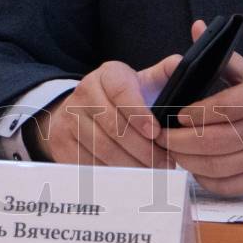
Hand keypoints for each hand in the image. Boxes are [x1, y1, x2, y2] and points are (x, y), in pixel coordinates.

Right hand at [32, 57, 179, 166]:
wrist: (81, 110)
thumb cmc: (123, 99)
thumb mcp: (141, 82)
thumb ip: (164, 74)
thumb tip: (181, 64)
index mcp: (106, 75)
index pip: (121, 92)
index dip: (139, 114)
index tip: (156, 133)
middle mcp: (83, 93)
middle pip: (113, 126)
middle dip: (143, 149)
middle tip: (165, 163)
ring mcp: (68, 118)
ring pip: (103, 149)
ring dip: (132, 165)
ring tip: (153, 173)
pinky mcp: (61, 142)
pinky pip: (89, 164)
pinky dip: (113, 175)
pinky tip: (131, 178)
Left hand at [156, 20, 242, 195]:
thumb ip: (225, 58)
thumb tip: (196, 28)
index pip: (217, 109)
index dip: (189, 115)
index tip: (173, 114)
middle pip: (210, 142)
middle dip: (177, 141)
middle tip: (160, 135)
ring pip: (214, 166)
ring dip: (186, 160)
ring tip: (172, 150)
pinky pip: (227, 186)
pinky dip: (204, 179)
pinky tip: (194, 166)